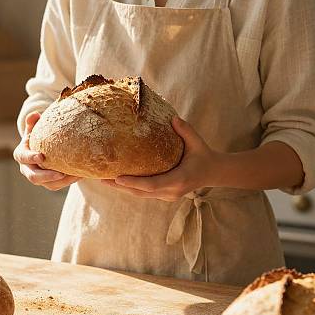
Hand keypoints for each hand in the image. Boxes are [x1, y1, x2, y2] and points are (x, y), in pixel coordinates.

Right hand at [13, 111, 80, 190]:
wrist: (40, 151)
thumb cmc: (36, 138)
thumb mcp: (33, 129)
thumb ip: (32, 122)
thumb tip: (35, 114)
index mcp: (21, 155)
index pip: (23, 157)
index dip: (31, 157)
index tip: (41, 156)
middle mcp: (27, 170)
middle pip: (34, 177)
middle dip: (46, 176)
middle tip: (59, 174)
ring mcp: (38, 179)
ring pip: (49, 185)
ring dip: (62, 181)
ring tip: (74, 175)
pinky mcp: (49, 184)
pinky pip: (58, 186)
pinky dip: (69, 181)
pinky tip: (79, 175)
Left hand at [101, 116, 219, 201]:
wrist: (212, 172)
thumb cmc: (203, 155)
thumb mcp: (197, 141)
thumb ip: (185, 130)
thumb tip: (173, 119)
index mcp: (178, 180)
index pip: (151, 185)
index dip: (134, 183)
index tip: (118, 178)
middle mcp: (171, 192)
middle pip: (141, 192)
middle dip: (120, 186)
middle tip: (101, 178)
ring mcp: (167, 196)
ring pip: (140, 194)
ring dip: (122, 188)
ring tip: (103, 180)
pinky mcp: (164, 195)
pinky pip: (144, 193)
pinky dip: (130, 187)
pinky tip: (116, 180)